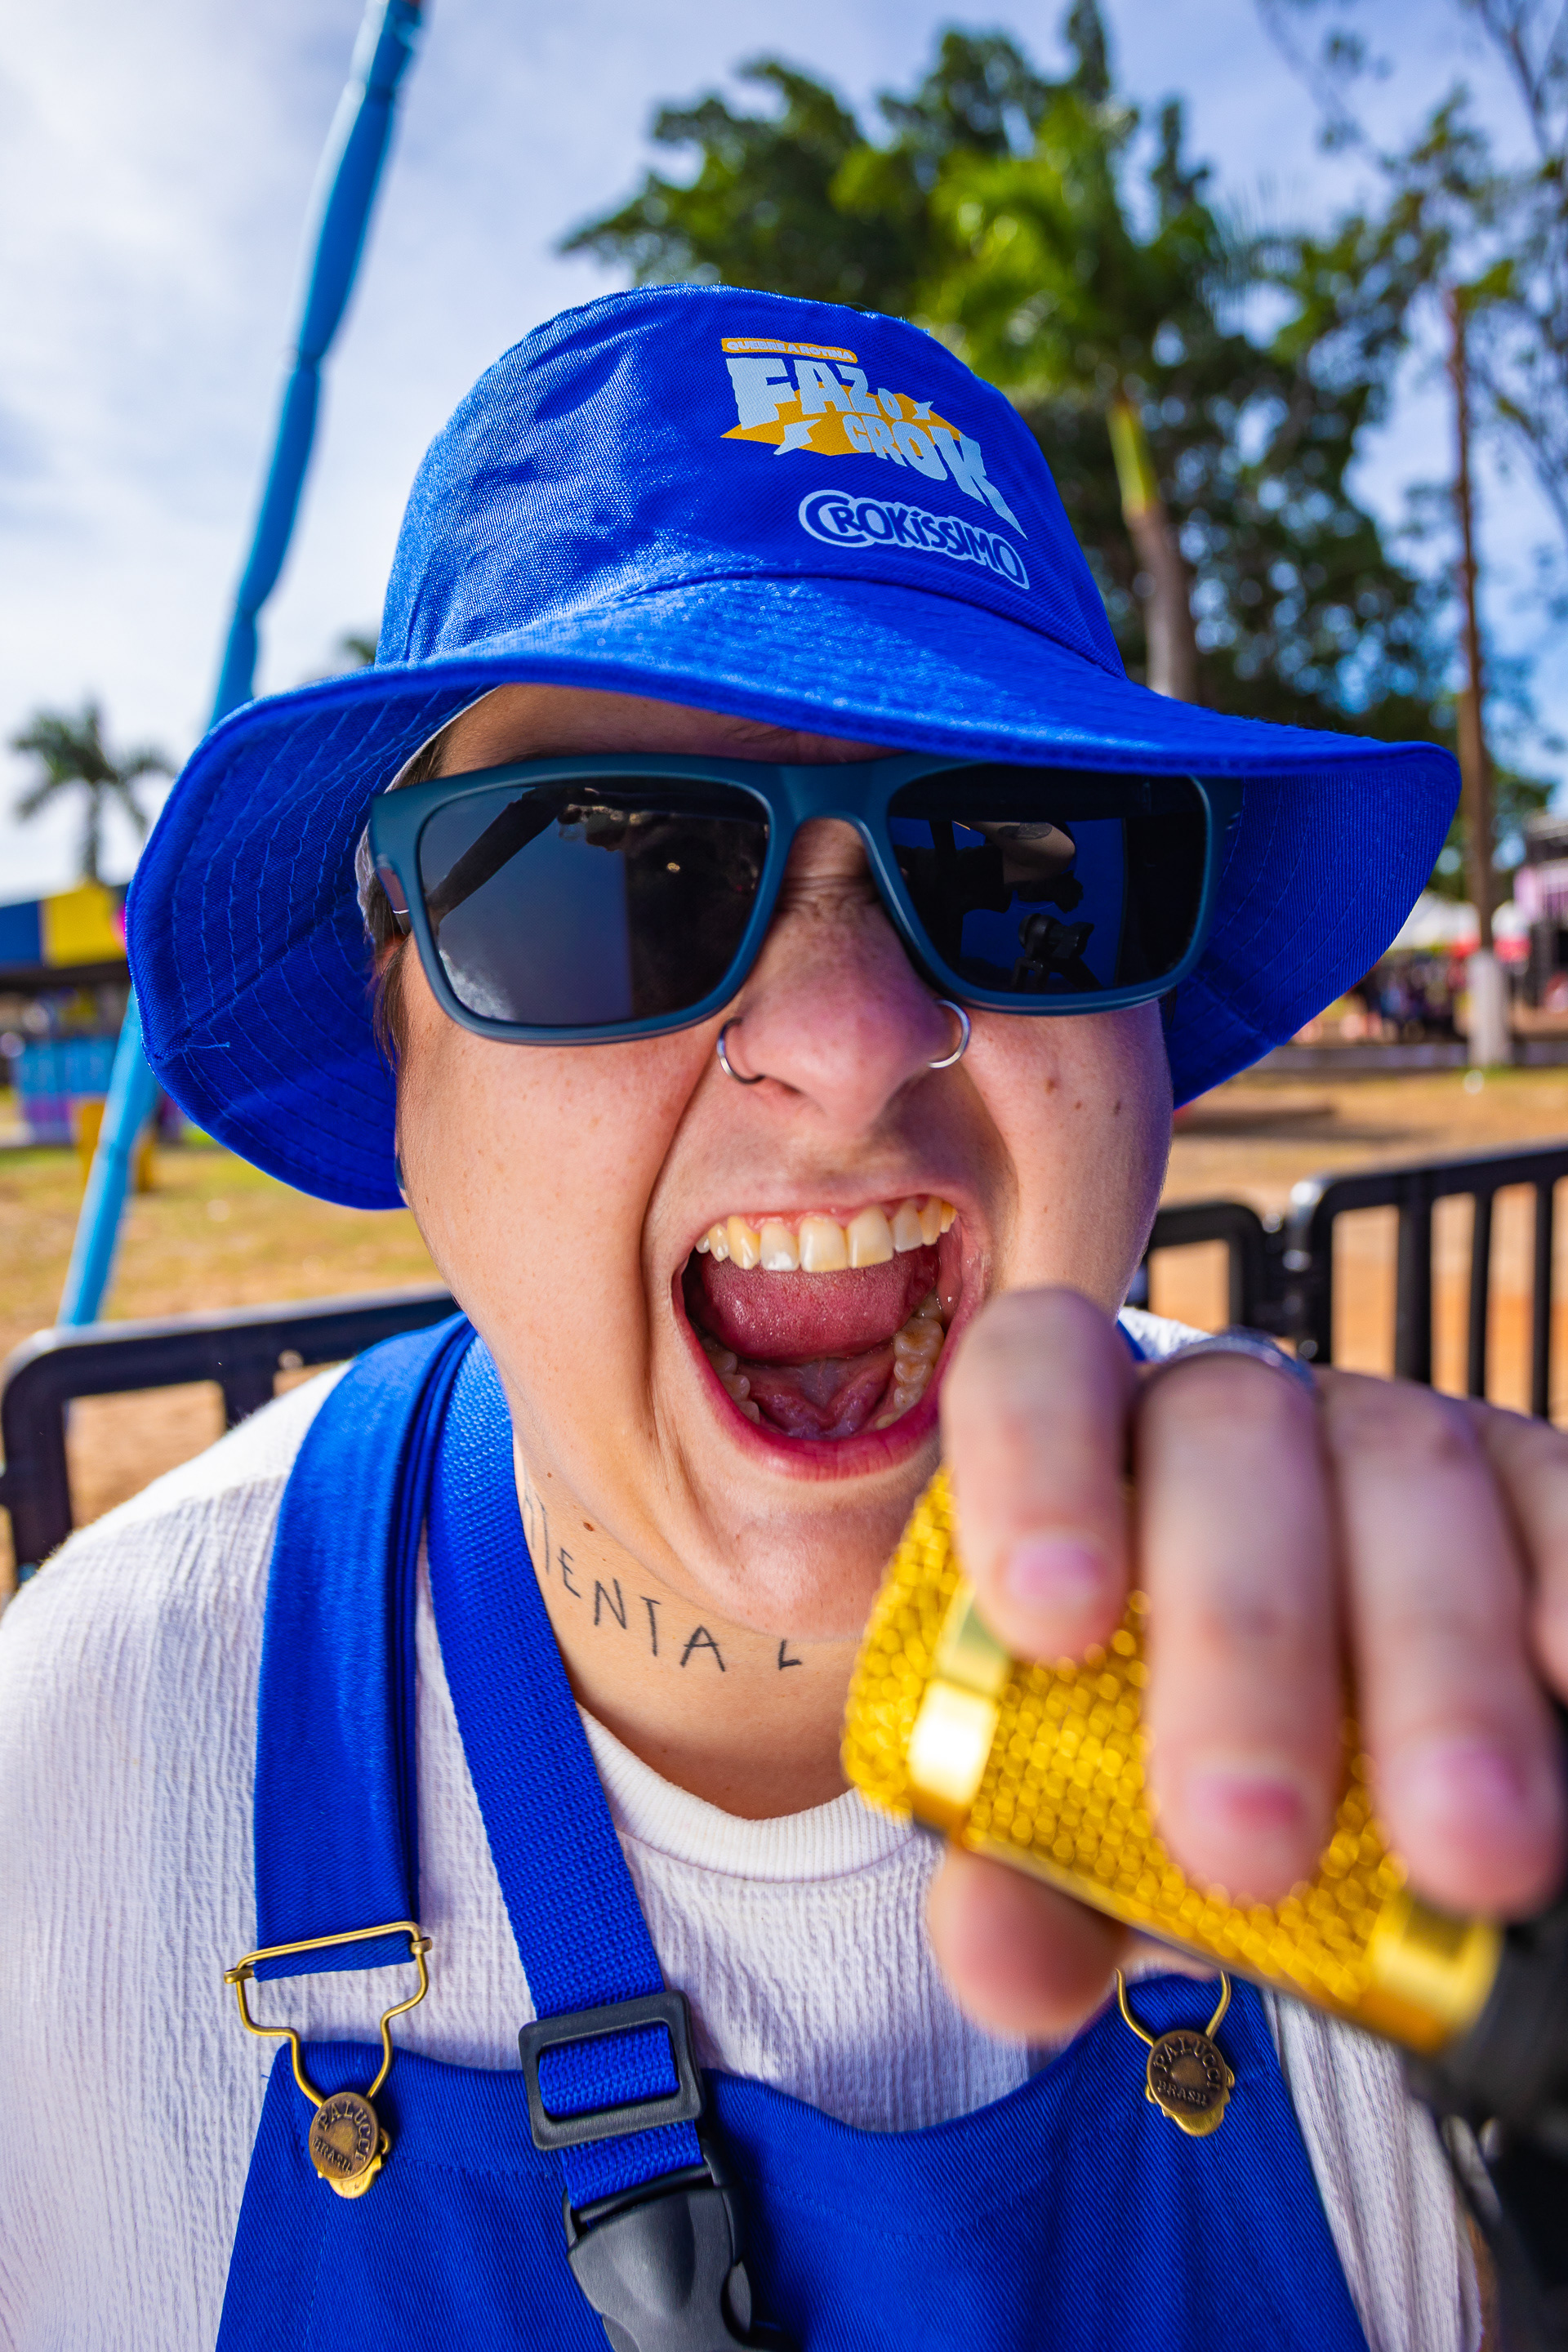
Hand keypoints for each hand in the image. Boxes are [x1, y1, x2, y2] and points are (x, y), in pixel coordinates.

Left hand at [925, 1287, 1567, 2040]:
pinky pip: (1564, 1508)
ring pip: (1411, 1469)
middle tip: (1248, 1842)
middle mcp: (1237, 1408)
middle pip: (1227, 1436)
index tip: (1049, 1621)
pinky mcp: (1536, 1485)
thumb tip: (1003, 1957)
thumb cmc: (1156, 1770)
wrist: (1318, 1768)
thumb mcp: (1074, 1835)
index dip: (1032, 1468)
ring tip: (1463, 1853)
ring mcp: (1395, 1436)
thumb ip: (1021, 1885)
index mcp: (1085, 1449)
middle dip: (1240, 1638)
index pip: (1034, 1371)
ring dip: (1433, 1665)